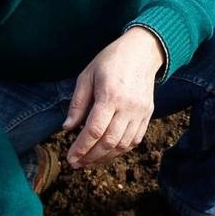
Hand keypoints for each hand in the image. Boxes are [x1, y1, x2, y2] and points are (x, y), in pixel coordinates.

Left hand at [63, 26, 164, 167]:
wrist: (142, 51)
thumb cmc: (110, 61)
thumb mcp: (87, 76)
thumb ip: (77, 103)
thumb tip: (67, 128)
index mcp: (110, 95)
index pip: (94, 130)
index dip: (80, 148)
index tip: (70, 158)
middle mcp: (128, 107)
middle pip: (108, 142)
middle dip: (90, 157)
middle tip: (77, 164)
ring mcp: (140, 113)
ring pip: (122, 145)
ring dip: (104, 157)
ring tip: (89, 162)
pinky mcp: (147, 115)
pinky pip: (134, 141)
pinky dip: (120, 151)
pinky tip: (107, 153)